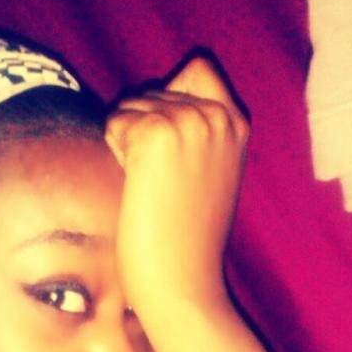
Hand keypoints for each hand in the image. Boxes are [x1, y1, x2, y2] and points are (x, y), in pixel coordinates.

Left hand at [106, 56, 248, 320]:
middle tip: (163, 186)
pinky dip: (116, 152)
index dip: (167, 102)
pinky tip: (139, 189)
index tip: (169, 152)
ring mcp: (189, 121)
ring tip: (153, 190)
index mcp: (237, 124)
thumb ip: (196, 134)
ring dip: (128, 143)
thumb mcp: (209, 176)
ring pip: (132, 105)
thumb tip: (148, 99)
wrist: (184, 282)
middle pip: (155, 90)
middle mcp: (217, 115)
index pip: (196, 70)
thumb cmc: (187, 240)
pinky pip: (115, 122)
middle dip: (144, 129)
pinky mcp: (158, 134)